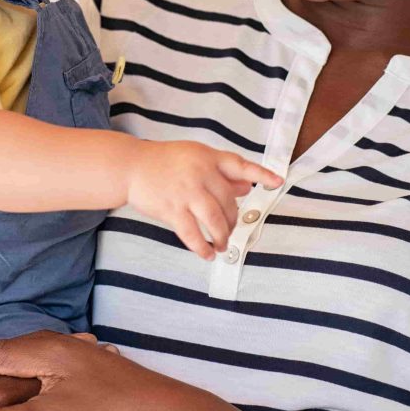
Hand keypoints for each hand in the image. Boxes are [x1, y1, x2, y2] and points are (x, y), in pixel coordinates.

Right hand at [126, 141, 282, 258]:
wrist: (131, 166)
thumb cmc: (165, 161)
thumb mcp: (196, 157)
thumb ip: (221, 172)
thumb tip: (247, 187)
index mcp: (208, 157)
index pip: (240, 165)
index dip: (261, 175)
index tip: (278, 182)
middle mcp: (200, 173)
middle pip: (228, 201)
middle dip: (233, 220)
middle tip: (230, 230)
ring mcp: (185, 191)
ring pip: (215, 220)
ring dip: (223, 236)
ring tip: (223, 245)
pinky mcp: (171, 209)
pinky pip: (192, 233)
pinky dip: (202, 247)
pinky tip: (207, 253)